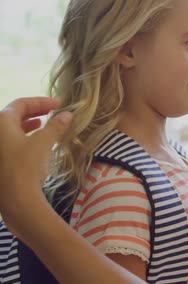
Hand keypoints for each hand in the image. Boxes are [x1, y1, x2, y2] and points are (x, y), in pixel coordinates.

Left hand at [0, 97, 71, 235]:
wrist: (15, 200)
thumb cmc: (26, 166)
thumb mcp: (43, 143)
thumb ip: (55, 126)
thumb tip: (67, 114)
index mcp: (1, 122)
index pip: (21, 104)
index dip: (41, 102)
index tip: (58, 104)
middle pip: (13, 115)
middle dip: (34, 111)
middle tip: (52, 112)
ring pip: (9, 129)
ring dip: (27, 124)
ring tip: (43, 125)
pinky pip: (8, 141)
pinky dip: (21, 137)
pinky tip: (33, 143)